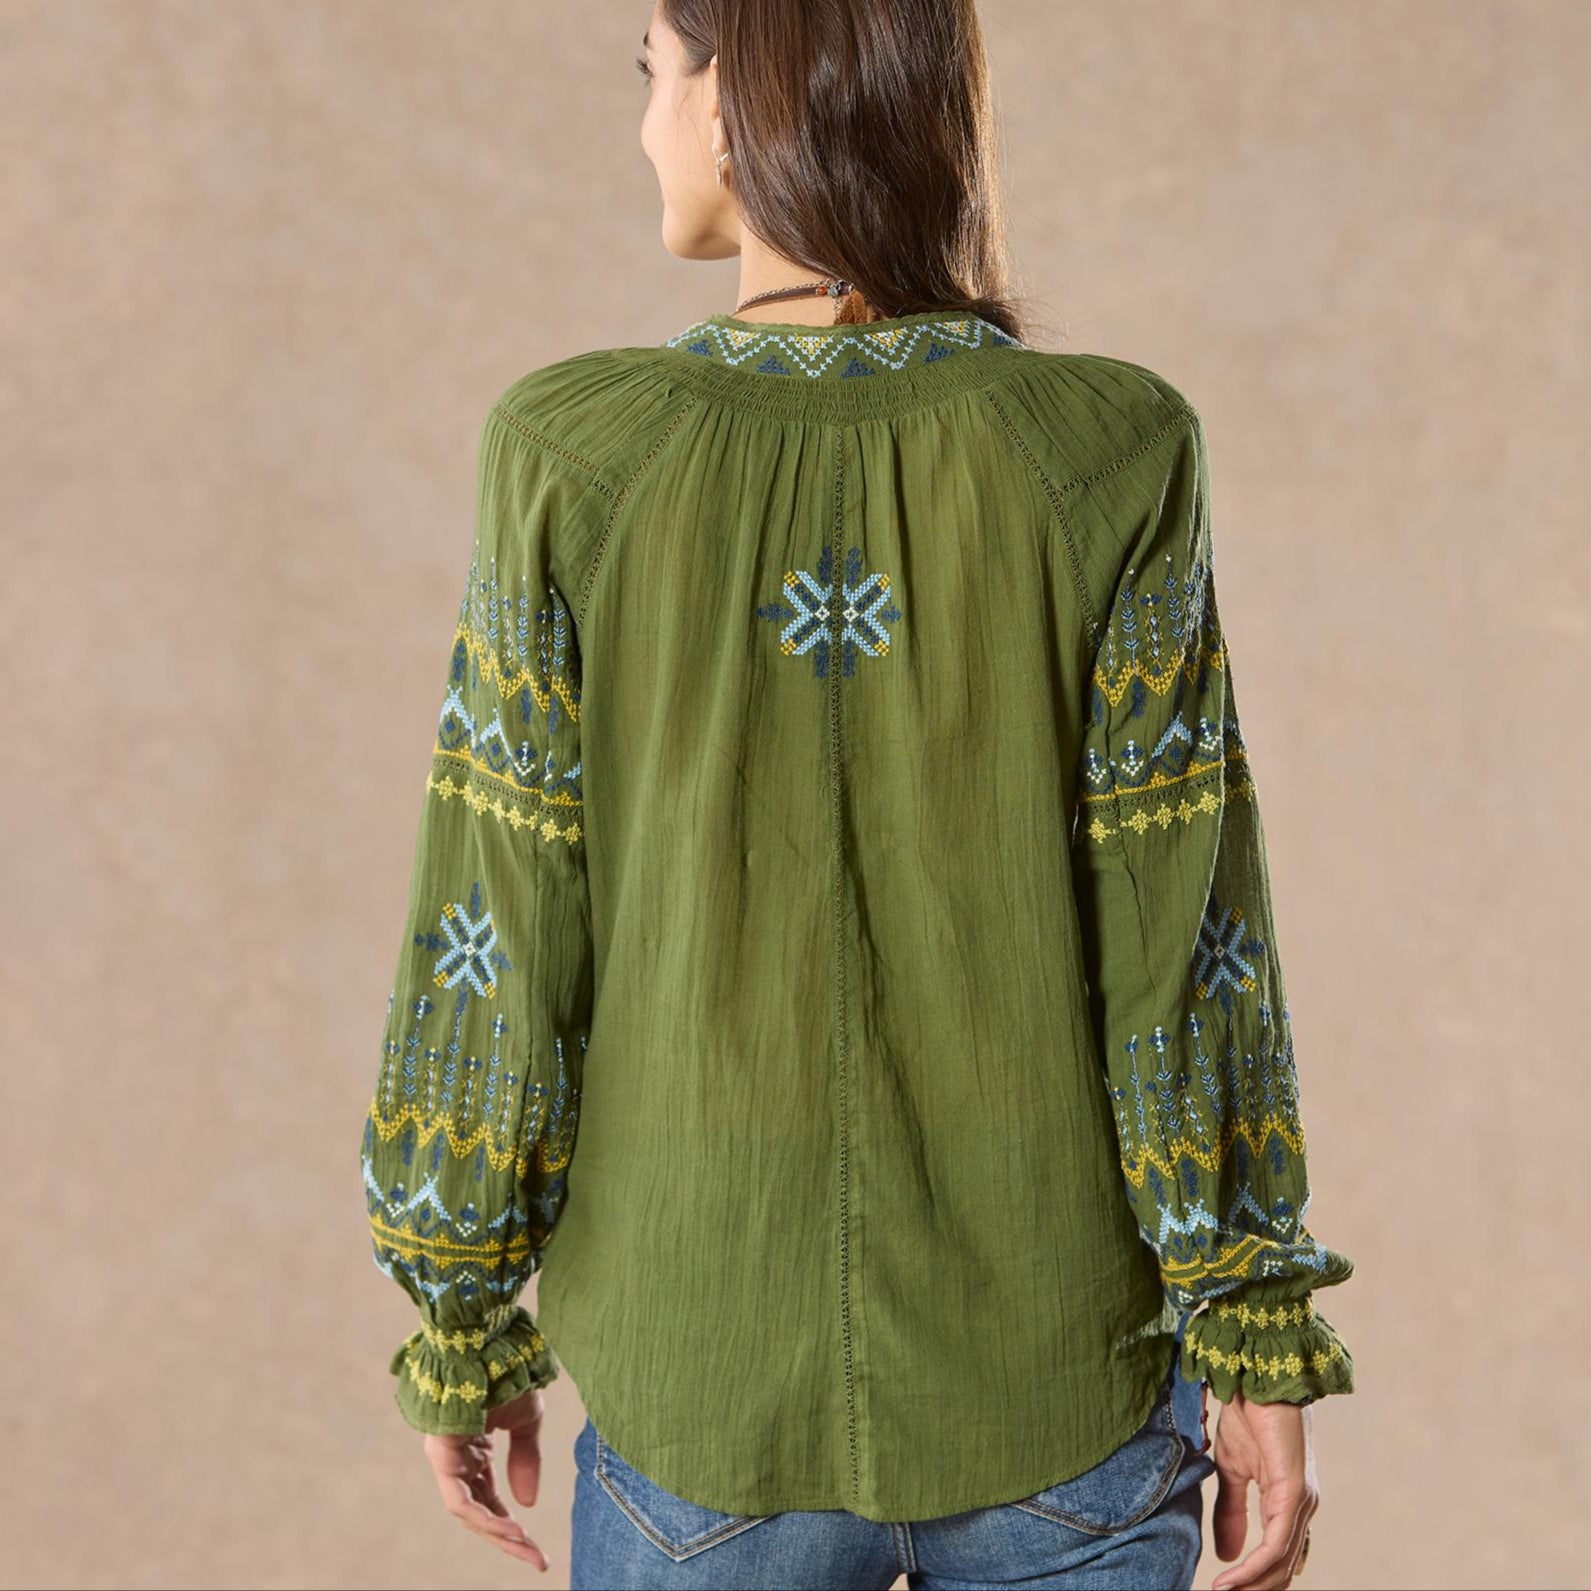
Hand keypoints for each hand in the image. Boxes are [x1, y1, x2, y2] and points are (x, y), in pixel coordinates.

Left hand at [421, 1385, 550, 1571]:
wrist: (489, 1336)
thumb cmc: (507, 1369)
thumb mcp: (527, 1419)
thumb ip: (526, 1459)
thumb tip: (528, 1503)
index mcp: (475, 1450)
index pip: (490, 1499)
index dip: (512, 1525)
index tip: (537, 1547)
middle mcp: (458, 1458)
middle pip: (480, 1510)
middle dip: (509, 1538)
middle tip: (536, 1559)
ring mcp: (447, 1457)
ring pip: (469, 1511)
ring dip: (498, 1533)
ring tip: (526, 1547)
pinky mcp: (440, 1454)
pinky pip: (460, 1499)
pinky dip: (484, 1517)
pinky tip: (510, 1528)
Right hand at [1209, 1391, 1318, 1590]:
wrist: (1254, 1376)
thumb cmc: (1247, 1414)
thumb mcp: (1232, 1469)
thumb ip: (1232, 1511)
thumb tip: (1227, 1554)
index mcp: (1289, 1502)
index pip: (1279, 1558)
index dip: (1256, 1580)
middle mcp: (1302, 1507)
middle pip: (1283, 1568)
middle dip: (1254, 1589)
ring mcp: (1301, 1502)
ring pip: (1281, 1563)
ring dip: (1251, 1585)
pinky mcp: (1294, 1493)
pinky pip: (1276, 1544)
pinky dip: (1253, 1567)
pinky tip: (1230, 1578)